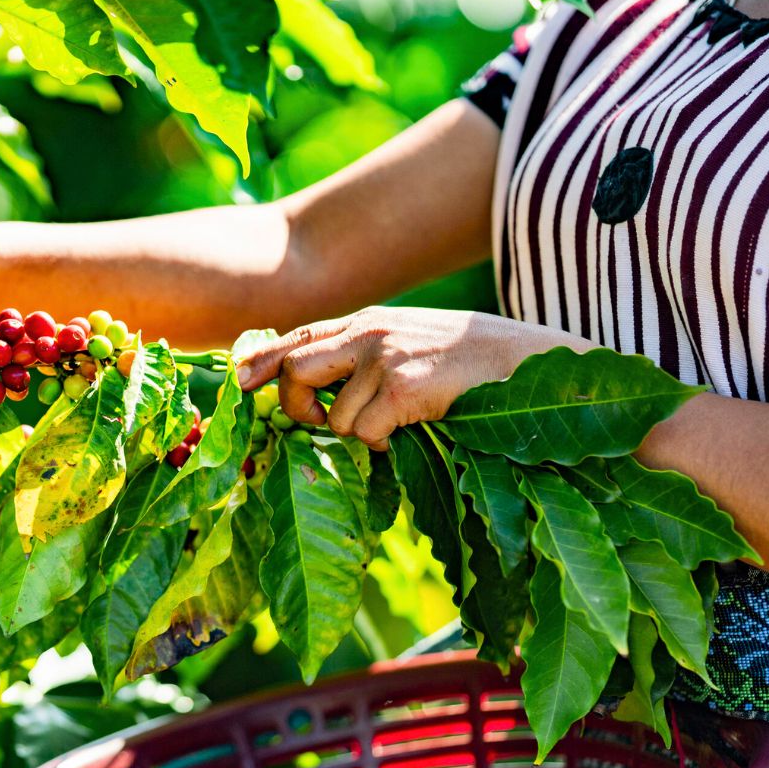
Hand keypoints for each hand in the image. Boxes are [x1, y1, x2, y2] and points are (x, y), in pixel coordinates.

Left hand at [237, 307, 588, 448]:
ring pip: (333, 415)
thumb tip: (319, 396)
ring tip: (394, 424)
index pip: (298, 338)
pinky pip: (364, 433)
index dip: (263, 362)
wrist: (527, 362)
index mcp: (368, 323)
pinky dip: (382, 444)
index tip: (241, 382)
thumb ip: (364, 360)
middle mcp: (368, 332)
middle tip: (319, 423)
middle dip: (295, 407)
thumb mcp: (409, 348)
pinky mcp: (401, 387)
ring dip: (357, 433)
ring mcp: (383, 358)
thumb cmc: (470, 367)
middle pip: (295, 369)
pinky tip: (412, 429)